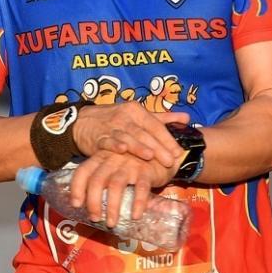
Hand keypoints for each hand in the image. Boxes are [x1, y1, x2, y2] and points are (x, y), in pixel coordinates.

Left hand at [67, 149, 177, 226]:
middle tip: (95, 218)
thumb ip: (101, 179)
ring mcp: (129, 164)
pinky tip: (135, 216)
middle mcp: (113, 159)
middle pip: (97, 180)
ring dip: (112, 207)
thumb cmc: (132, 164)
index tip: (76, 205)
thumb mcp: (113, 166)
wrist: (161, 154)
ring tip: (111, 223)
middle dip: (93, 202)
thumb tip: (87, 205)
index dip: (77, 188)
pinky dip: (138, 203)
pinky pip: (141, 188)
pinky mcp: (146, 171)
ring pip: (116, 185)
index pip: (83, 171)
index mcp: (101, 157)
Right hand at [73, 102, 189, 166]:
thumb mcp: (138, 115)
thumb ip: (163, 118)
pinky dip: (114, 145)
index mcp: (137, 111)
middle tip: (170, 161)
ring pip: (128, 137)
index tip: (179, 152)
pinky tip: (122, 150)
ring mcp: (111, 127)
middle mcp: (125, 117)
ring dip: (138, 147)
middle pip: (144, 133)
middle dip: (158, 147)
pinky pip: (107, 141)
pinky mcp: (98, 137)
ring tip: (150, 156)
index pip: (156, 125)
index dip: (167, 138)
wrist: (84, 121)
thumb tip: (187, 118)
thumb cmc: (116, 119)